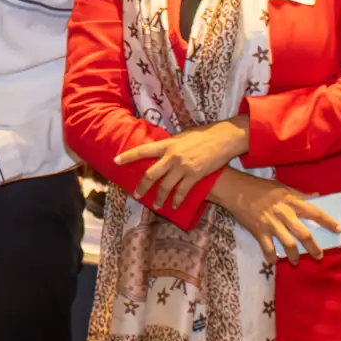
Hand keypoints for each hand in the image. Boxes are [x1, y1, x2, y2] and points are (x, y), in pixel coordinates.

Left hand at [115, 118, 249, 210]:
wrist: (224, 139)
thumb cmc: (203, 134)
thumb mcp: (182, 136)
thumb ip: (170, 144)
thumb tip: (161, 149)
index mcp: (167, 144)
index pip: (143, 150)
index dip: (128, 156)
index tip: (116, 161)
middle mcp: (172, 156)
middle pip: (151, 174)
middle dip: (142, 186)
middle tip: (136, 195)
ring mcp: (183, 167)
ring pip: (165, 186)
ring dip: (160, 198)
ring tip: (156, 206)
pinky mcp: (195, 175)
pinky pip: (182, 192)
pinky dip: (177, 200)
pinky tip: (174, 206)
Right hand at [216, 172, 337, 265]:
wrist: (235, 189)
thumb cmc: (259, 187)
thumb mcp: (281, 186)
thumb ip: (299, 194)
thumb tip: (317, 196)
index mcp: (290, 201)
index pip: (314, 212)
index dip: (327, 221)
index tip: (338, 229)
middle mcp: (283, 214)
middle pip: (303, 233)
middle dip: (312, 247)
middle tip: (319, 256)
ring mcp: (271, 224)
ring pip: (288, 244)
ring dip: (294, 256)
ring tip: (295, 261)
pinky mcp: (258, 231)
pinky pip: (268, 248)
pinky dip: (271, 257)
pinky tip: (273, 261)